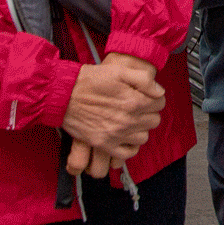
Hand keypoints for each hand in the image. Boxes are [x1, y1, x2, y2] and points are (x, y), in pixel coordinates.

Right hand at [61, 53, 163, 169]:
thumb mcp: (119, 71)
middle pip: (154, 120)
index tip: (146, 95)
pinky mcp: (104, 144)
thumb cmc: (90, 80)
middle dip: (149, 112)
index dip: (154, 98)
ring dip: (140, 128)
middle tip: (138, 106)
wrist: (64, 94)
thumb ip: (143, 79)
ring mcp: (116, 134)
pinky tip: (125, 136)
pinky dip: (130, 146)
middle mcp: (127, 120)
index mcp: (133, 101)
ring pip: (143, 137)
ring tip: (131, 120)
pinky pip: (127, 153)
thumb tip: (159, 92)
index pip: (160, 103)